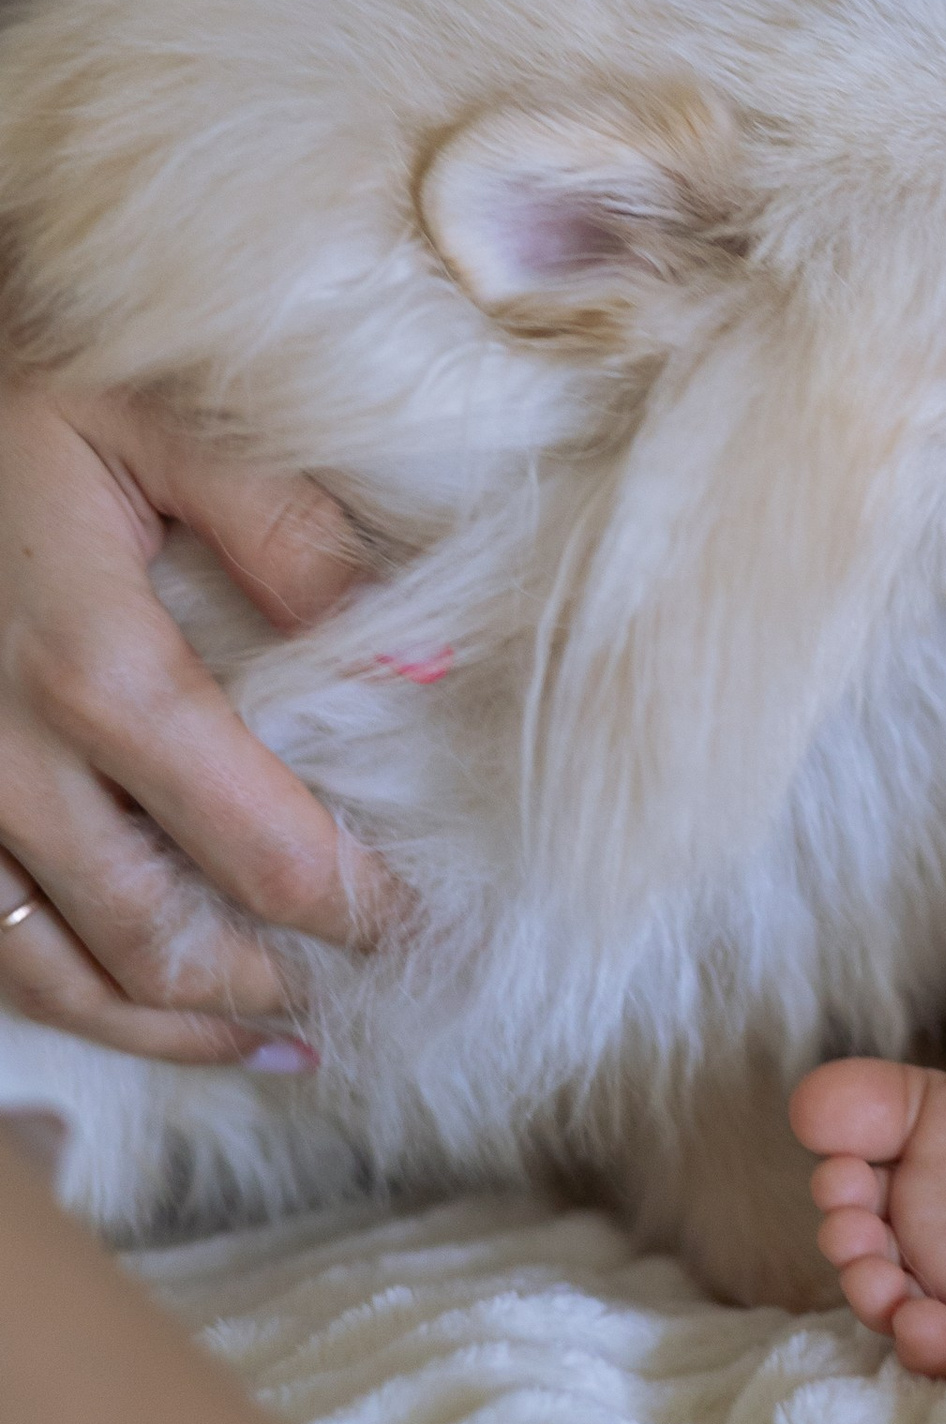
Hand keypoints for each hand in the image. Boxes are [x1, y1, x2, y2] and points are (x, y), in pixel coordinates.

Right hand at [0, 380, 393, 1062]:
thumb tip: (422, 665)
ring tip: (273, 1041)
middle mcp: (2, 761)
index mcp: (96, 672)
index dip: (353, 907)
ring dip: (165, 1022)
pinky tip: (135, 1001)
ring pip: (50, 973)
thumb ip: (293, 534)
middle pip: (155, 934)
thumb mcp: (164, 423)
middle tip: (371, 996)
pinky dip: (62, 996)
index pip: (260, 847)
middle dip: (271, 982)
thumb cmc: (23, 381)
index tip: (425, 925)